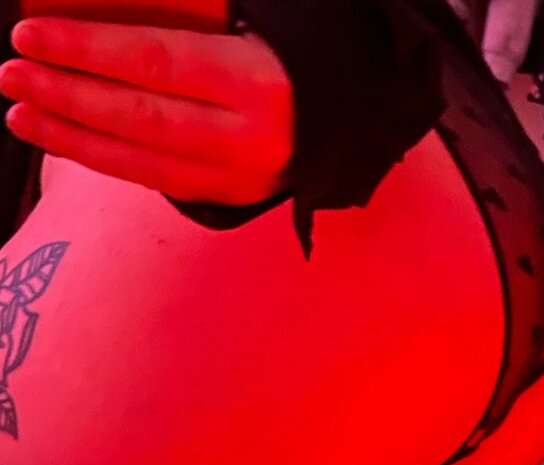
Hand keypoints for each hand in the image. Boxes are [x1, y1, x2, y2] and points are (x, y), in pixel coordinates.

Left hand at [0, 16, 293, 205]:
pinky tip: (68, 144)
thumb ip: (186, 28)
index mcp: (255, 80)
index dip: (86, 50)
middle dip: (67, 97)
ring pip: (143, 162)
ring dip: (74, 140)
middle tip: (13, 78)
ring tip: (21, 117)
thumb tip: (99, 28)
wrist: (348, 118)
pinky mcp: (234, 197)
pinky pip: (158, 182)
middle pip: (140, 117)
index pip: (154, 61)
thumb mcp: (247, 27)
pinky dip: (108, 162)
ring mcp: (242, 175)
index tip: (30, 36)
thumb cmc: (289, 58)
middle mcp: (248, 137)